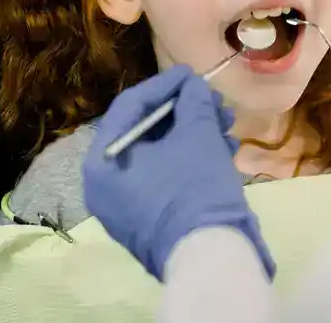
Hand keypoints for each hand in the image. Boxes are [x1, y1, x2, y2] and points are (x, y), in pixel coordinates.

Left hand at [82, 65, 274, 281]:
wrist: (208, 256)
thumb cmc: (193, 187)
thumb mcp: (196, 136)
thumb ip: (192, 102)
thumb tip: (191, 86)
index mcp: (103, 161)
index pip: (130, 107)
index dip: (165, 85)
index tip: (193, 74)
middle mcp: (106, 184)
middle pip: (146, 132)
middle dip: (186, 112)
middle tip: (216, 102)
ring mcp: (127, 206)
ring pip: (161, 155)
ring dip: (195, 134)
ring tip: (227, 126)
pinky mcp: (150, 220)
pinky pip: (167, 178)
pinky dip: (192, 160)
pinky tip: (225, 151)